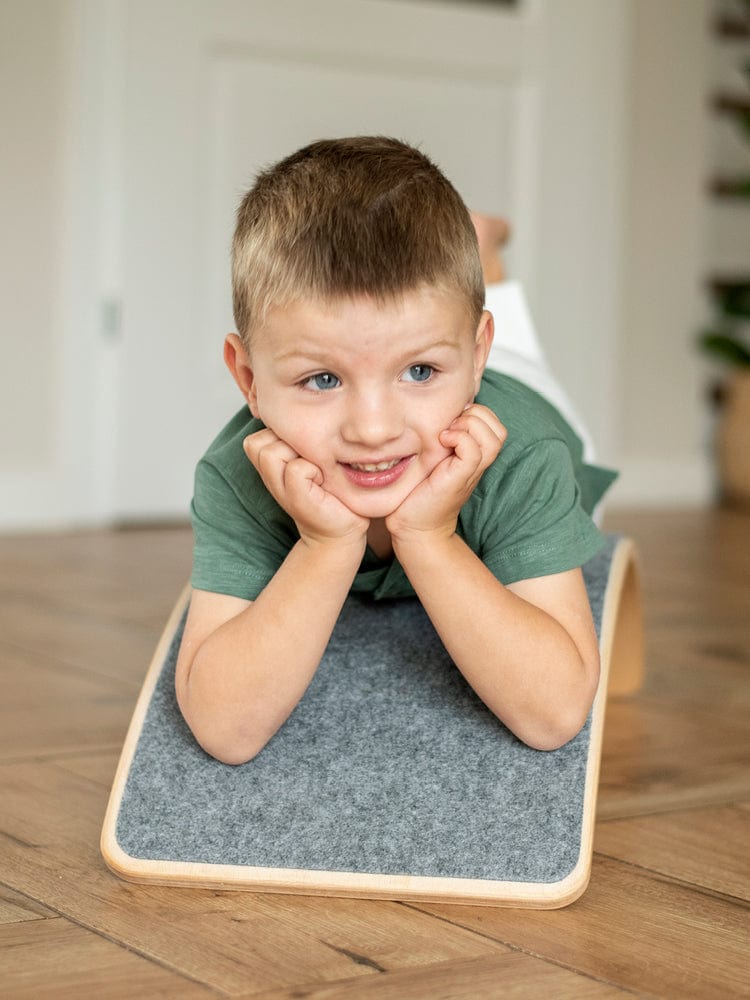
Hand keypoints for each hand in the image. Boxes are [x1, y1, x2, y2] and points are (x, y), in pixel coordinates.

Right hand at [244, 429, 368, 548]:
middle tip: (311, 462)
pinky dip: (313, 471)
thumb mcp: (312, 456)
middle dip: (288, 443)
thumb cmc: (330, 489)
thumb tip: (301, 405)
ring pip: (272, 452)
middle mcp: (270, 477)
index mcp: (270, 464)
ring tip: (316, 471)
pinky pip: (297, 469)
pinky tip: (323, 482)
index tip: (302, 453)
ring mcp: (279, 490)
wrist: (342, 528)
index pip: (258, 433)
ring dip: (299, 456)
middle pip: (258, 440)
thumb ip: (299, 437)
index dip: (282, 435)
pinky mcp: (295, 500)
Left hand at [386, 404, 505, 543]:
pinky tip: (441, 441)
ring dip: (470, 425)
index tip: (452, 419)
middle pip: (499, 429)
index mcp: (474, 457)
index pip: (494, 425)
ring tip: (448, 433)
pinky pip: (473, 450)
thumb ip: (440, 439)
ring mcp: (471, 472)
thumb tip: (431, 412)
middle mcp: (478, 464)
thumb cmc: (418, 493)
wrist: (415, 527)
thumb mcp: (432, 459)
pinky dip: (459, 438)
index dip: (477, 413)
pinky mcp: (458, 478)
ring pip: (493, 437)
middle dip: (477, 416)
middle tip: (452, 425)